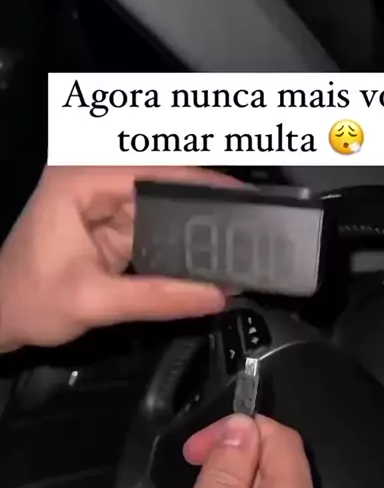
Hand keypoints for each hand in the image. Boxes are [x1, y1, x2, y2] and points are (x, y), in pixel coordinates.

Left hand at [0, 166, 239, 352]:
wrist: (0, 318)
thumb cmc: (30, 302)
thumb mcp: (94, 302)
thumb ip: (158, 297)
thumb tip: (219, 296)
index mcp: (80, 181)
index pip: (153, 169)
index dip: (202, 180)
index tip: (244, 196)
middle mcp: (94, 181)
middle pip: (164, 181)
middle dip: (207, 198)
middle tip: (254, 217)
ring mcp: (104, 203)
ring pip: (165, 204)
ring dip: (199, 220)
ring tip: (243, 234)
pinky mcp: (112, 226)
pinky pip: (157, 227)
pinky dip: (184, 240)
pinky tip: (212, 252)